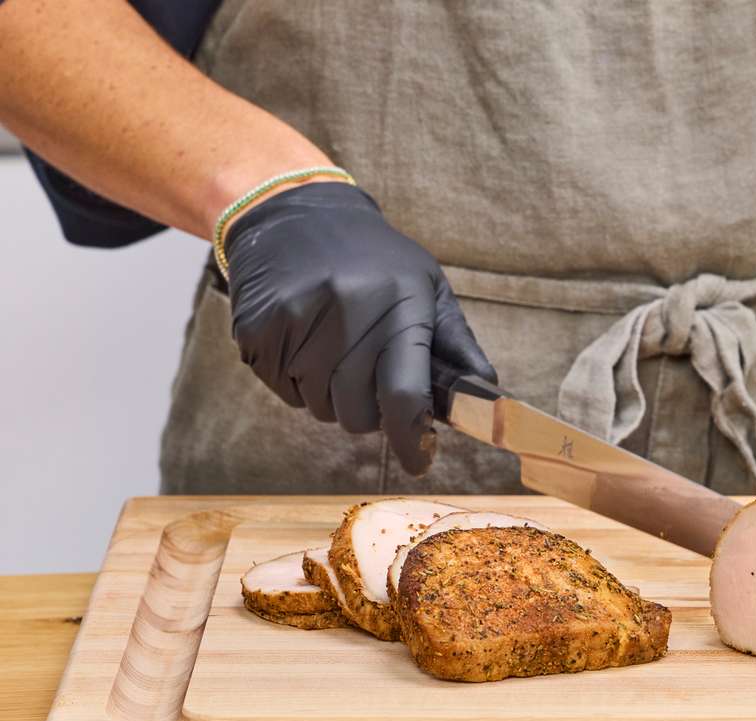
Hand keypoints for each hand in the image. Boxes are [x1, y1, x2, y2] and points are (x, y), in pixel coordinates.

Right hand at [224, 181, 496, 474]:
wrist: (292, 214)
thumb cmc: (374, 261)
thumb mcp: (427, 288)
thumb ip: (457, 346)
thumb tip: (489, 396)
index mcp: (398, 307)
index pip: (404, 396)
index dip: (413, 440)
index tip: (419, 461)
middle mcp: (346, 315)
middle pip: (358, 415)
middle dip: (370, 410)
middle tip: (369, 374)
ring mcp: (296, 322)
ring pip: (320, 408)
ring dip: (332, 395)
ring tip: (335, 348)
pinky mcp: (256, 330)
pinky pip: (284, 391)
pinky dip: (298, 381)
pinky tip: (304, 342)